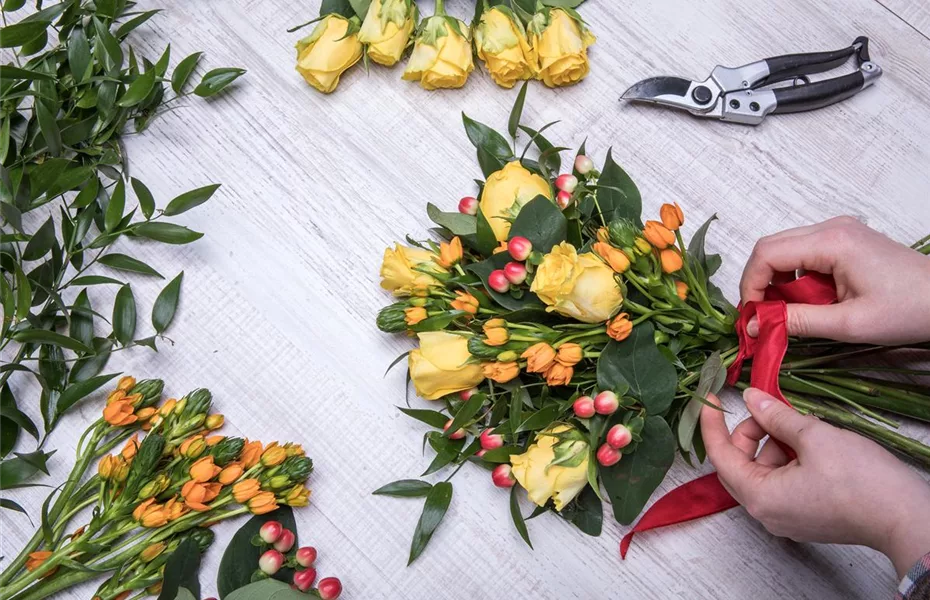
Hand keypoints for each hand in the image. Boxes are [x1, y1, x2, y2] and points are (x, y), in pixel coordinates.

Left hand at [701, 388, 929, 577]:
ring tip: (798, 425)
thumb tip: (753, 399)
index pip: (720, 456)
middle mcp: (766, 513)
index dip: (711, 424)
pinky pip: (780, 482)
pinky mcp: (804, 516)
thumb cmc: (862, 481)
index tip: (709, 398)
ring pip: (762, 470)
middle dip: (748, 432)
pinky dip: (786, 457)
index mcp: (760, 497)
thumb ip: (776, 416)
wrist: (905, 516)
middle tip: (767, 409)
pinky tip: (808, 443)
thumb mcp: (813, 436)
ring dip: (772, 442)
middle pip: (739, 464)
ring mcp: (785, 517)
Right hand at [740, 216, 929, 344]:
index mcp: (832, 242)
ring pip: (784, 249)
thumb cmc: (908, 309)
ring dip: (776, 280)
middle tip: (761, 315)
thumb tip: (754, 325)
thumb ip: (796, 321)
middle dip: (759, 282)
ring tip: (785, 311)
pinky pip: (803, 253)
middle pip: (771, 247)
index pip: (767, 253)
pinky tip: (806, 301)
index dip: (750, 284)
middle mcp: (831, 228)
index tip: (752, 315)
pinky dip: (794, 277)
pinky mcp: (844, 240)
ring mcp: (838, 231)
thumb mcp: (848, 324)